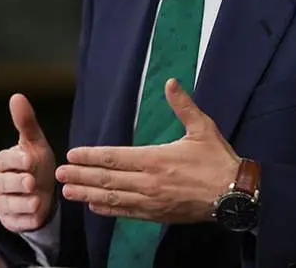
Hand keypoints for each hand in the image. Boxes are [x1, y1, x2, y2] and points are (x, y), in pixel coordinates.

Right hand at [0, 93, 56, 231]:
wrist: (44, 193)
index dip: (15, 160)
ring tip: (37, 200)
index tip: (29, 159)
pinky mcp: (9, 221)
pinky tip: (37, 217)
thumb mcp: (35, 144)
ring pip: (6, 204)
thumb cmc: (37, 164)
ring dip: (21, 203)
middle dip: (15, 183)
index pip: (3, 160)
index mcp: (2, 162)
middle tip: (31, 182)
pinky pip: (14, 222)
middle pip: (0, 184)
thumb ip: (26, 123)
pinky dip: (25, 221)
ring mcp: (1, 203)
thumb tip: (16, 96)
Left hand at [56, 78, 240, 223]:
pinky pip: (127, 213)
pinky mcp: (158, 214)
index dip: (92, 156)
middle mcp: (150, 182)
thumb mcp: (203, 128)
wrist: (235, 195)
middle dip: (82, 176)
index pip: (116, 157)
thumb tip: (170, 82)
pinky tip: (94, 206)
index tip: (74, 154)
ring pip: (113, 198)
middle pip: (108, 179)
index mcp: (157, 159)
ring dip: (89, 194)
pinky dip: (108, 210)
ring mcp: (152, 201)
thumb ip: (183, 106)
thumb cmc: (218, 160)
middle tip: (59, 174)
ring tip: (68, 191)